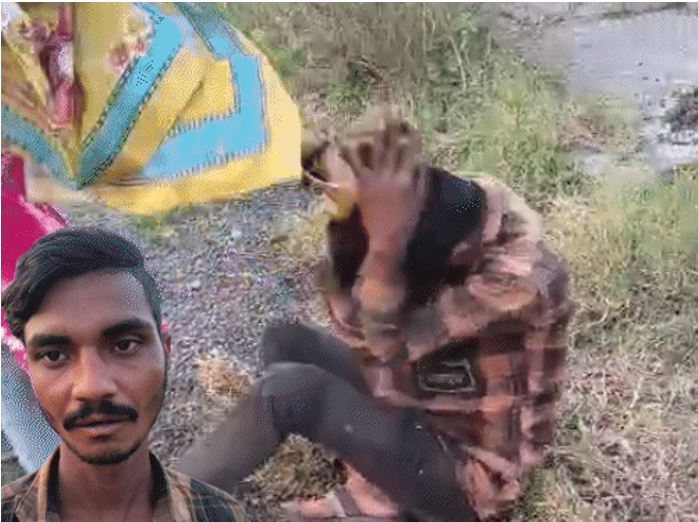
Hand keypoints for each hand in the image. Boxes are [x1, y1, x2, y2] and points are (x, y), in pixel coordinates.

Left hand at [340, 114, 427, 252]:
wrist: (386, 239)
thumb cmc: (407, 222)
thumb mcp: (420, 200)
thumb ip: (422, 179)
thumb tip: (422, 159)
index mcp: (406, 179)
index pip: (411, 153)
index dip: (413, 138)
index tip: (414, 126)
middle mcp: (390, 175)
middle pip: (392, 147)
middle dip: (393, 129)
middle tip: (392, 111)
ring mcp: (375, 180)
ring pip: (375, 153)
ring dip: (375, 135)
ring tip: (375, 120)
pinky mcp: (362, 186)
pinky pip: (355, 167)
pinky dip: (350, 154)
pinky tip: (344, 142)